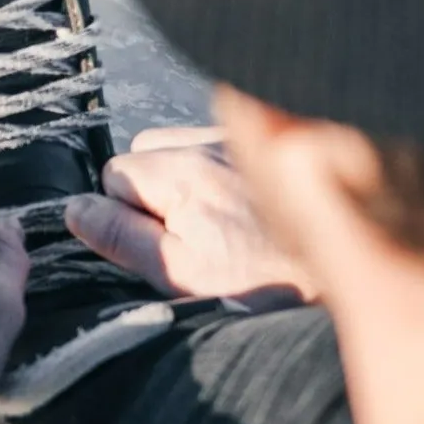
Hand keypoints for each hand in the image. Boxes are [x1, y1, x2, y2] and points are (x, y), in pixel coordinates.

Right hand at [64, 127, 314, 300]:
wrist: (346, 272)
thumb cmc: (265, 284)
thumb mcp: (180, 274)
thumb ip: (123, 237)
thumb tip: (77, 211)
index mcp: (184, 174)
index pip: (116, 173)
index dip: (125, 212)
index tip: (156, 242)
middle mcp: (213, 143)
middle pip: (148, 150)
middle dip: (155, 188)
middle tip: (187, 235)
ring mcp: (246, 139)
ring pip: (185, 144)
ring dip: (188, 175)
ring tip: (219, 221)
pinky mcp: (275, 142)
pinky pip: (222, 144)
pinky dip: (223, 169)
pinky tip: (246, 206)